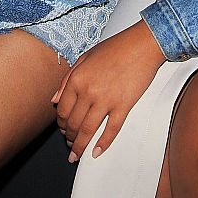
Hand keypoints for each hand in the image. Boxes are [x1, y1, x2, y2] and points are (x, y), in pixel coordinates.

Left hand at [52, 20, 165, 161]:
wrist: (142, 44)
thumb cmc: (116, 47)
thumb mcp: (85, 57)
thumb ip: (67, 79)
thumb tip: (54, 100)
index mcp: (77, 78)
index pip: (62, 110)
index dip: (61, 124)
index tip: (63, 129)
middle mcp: (88, 91)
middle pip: (73, 123)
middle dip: (69, 137)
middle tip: (70, 144)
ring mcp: (106, 100)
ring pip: (88, 130)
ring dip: (80, 146)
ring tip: (78, 154)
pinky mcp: (123, 105)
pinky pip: (111, 129)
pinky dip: (103, 143)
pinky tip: (97, 151)